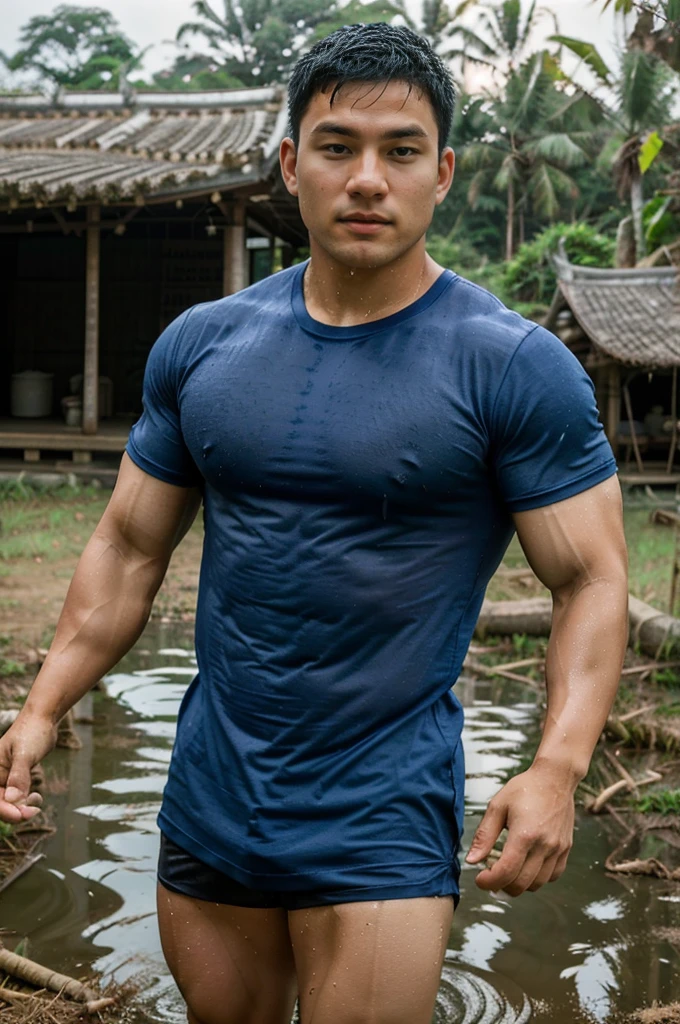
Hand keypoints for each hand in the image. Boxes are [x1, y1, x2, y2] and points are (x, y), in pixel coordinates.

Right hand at [0, 713, 56, 822]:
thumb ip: (18, 776)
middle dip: (14, 811)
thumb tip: (12, 799)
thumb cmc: (32, 731)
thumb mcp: (24, 754)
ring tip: (36, 803)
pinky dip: (25, 801)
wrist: (44, 719)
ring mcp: (5, 777)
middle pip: (0, 803)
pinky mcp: (16, 777)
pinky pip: (17, 796)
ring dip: (21, 808)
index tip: (21, 815)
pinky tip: (36, 798)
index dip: (4, 810)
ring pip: (9, 802)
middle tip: (32, 813)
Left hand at [465, 762, 574, 895]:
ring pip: (537, 884)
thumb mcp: (497, 806)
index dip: (489, 882)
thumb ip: (484, 835)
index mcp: (525, 834)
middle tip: (490, 876)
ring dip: (519, 884)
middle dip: (501, 886)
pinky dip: (538, 878)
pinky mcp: (566, 849)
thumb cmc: (525, 788)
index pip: (506, 871)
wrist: (555, 778)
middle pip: (521, 883)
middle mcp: (544, 845)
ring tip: (507, 872)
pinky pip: (553, 876)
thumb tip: (472, 860)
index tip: (479, 879)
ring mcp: (558, 849)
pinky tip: (527, 866)